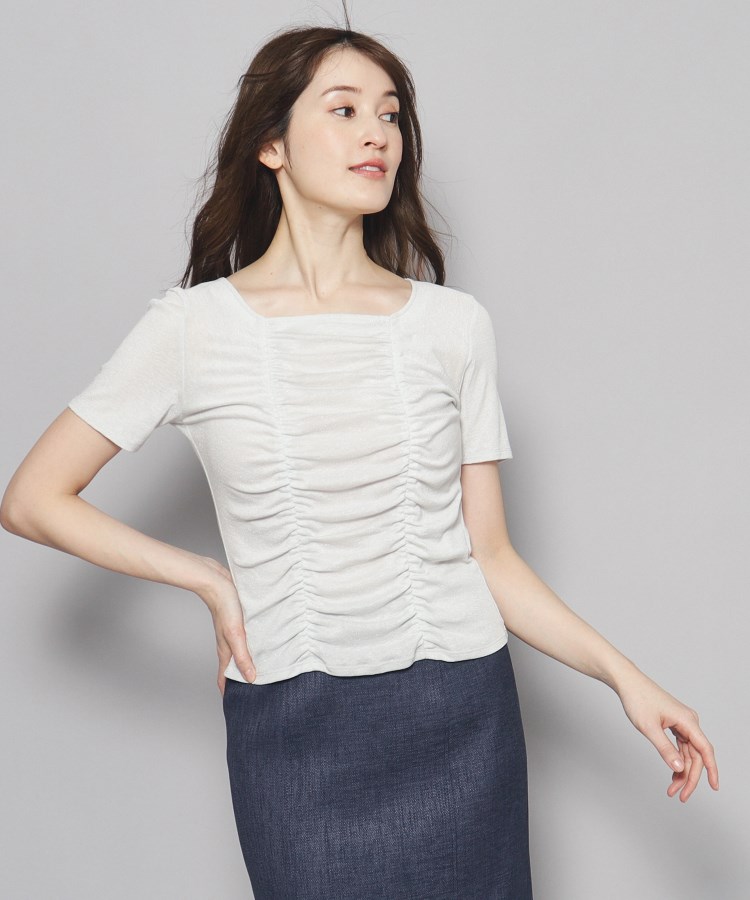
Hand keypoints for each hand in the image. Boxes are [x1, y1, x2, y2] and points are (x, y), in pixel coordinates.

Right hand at [197, 557, 256, 694]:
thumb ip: (242, 656)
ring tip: (265, 672)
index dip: (230, 694)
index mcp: (226, 651)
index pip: (225, 680)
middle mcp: (228, 645)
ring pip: (241, 654)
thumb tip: (251, 678)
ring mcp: (233, 634)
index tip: (239, 708)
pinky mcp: (239, 623)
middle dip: (243, 682)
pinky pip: (246, 640)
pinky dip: (254, 647)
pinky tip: (265, 644)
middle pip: (234, 669)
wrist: (217, 580)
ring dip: (250, 664)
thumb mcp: (236, 634)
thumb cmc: (225, 606)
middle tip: (258, 693)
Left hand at [616, 672, 718, 801]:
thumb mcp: (649, 728)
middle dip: (690, 777)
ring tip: (672, 789)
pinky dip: (676, 760)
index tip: (714, 787)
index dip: (711, 770)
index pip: (705, 750)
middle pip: (696, 755)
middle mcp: (688, 721)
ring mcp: (681, 722)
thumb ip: (665, 749)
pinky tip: (672, 772)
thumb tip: (680, 769)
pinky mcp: (673, 722)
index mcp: (687, 721)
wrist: (627, 682)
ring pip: (687, 752)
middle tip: (680, 795)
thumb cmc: (637, 699)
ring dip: (681, 771)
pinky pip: (680, 746)